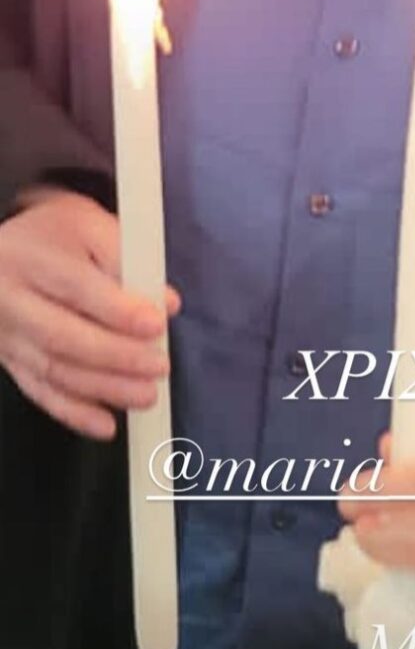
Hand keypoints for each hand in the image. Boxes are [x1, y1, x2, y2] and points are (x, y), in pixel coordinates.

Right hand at [0, 187, 180, 439]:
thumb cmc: (52, 235)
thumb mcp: (86, 224)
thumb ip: (126, 256)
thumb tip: (164, 302)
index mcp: (34, 257)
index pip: (76, 287)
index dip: (118, 310)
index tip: (157, 324)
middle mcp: (12, 299)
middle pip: (62, 336)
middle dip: (116, 356)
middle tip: (158, 366)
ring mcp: (6, 334)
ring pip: (53, 369)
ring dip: (103, 389)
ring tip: (146, 395)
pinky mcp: (8, 360)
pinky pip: (39, 392)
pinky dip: (73, 412)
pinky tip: (106, 425)